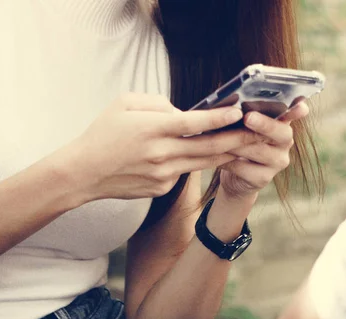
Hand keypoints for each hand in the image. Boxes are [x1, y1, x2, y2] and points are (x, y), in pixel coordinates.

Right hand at [58, 93, 259, 201]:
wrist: (84, 173)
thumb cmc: (102, 133)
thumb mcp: (124, 104)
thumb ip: (157, 104)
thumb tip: (183, 112)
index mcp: (152, 129)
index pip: (193, 123)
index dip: (219, 118)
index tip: (240, 113)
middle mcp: (161, 154)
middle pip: (208, 147)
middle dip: (238, 139)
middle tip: (261, 133)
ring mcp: (163, 174)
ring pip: (203, 163)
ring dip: (227, 153)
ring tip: (248, 145)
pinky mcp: (162, 188)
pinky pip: (184, 172)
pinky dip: (197, 163)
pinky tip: (209, 155)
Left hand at [219, 102, 309, 199]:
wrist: (235, 177)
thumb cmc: (239, 143)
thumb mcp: (244, 126)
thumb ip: (246, 113)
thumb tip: (232, 100)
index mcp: (282, 123)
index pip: (295, 113)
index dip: (297, 109)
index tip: (300, 106)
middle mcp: (285, 142)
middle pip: (281, 132)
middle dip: (264, 124)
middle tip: (248, 117)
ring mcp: (277, 162)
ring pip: (258, 151)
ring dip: (237, 143)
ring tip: (219, 136)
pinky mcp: (263, 178)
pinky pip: (244, 168)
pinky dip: (227, 160)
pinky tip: (215, 155)